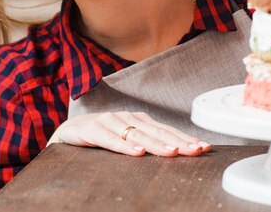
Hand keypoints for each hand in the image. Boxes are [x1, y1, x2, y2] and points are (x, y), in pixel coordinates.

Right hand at [47, 111, 211, 156]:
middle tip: (196, 150)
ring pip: (137, 135)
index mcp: (140, 121)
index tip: (203, 147)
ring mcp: (110, 121)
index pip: (167, 130)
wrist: (68, 131)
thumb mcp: (128, 140)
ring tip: (172, 152)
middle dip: (178, 141)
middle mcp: (128, 118)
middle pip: (157, 131)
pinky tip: (137, 153)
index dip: (185, 138)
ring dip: (156, 144)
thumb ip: (147, 144)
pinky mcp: (92, 129)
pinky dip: (124, 146)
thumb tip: (177, 153)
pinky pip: (110, 139)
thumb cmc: (103, 137)